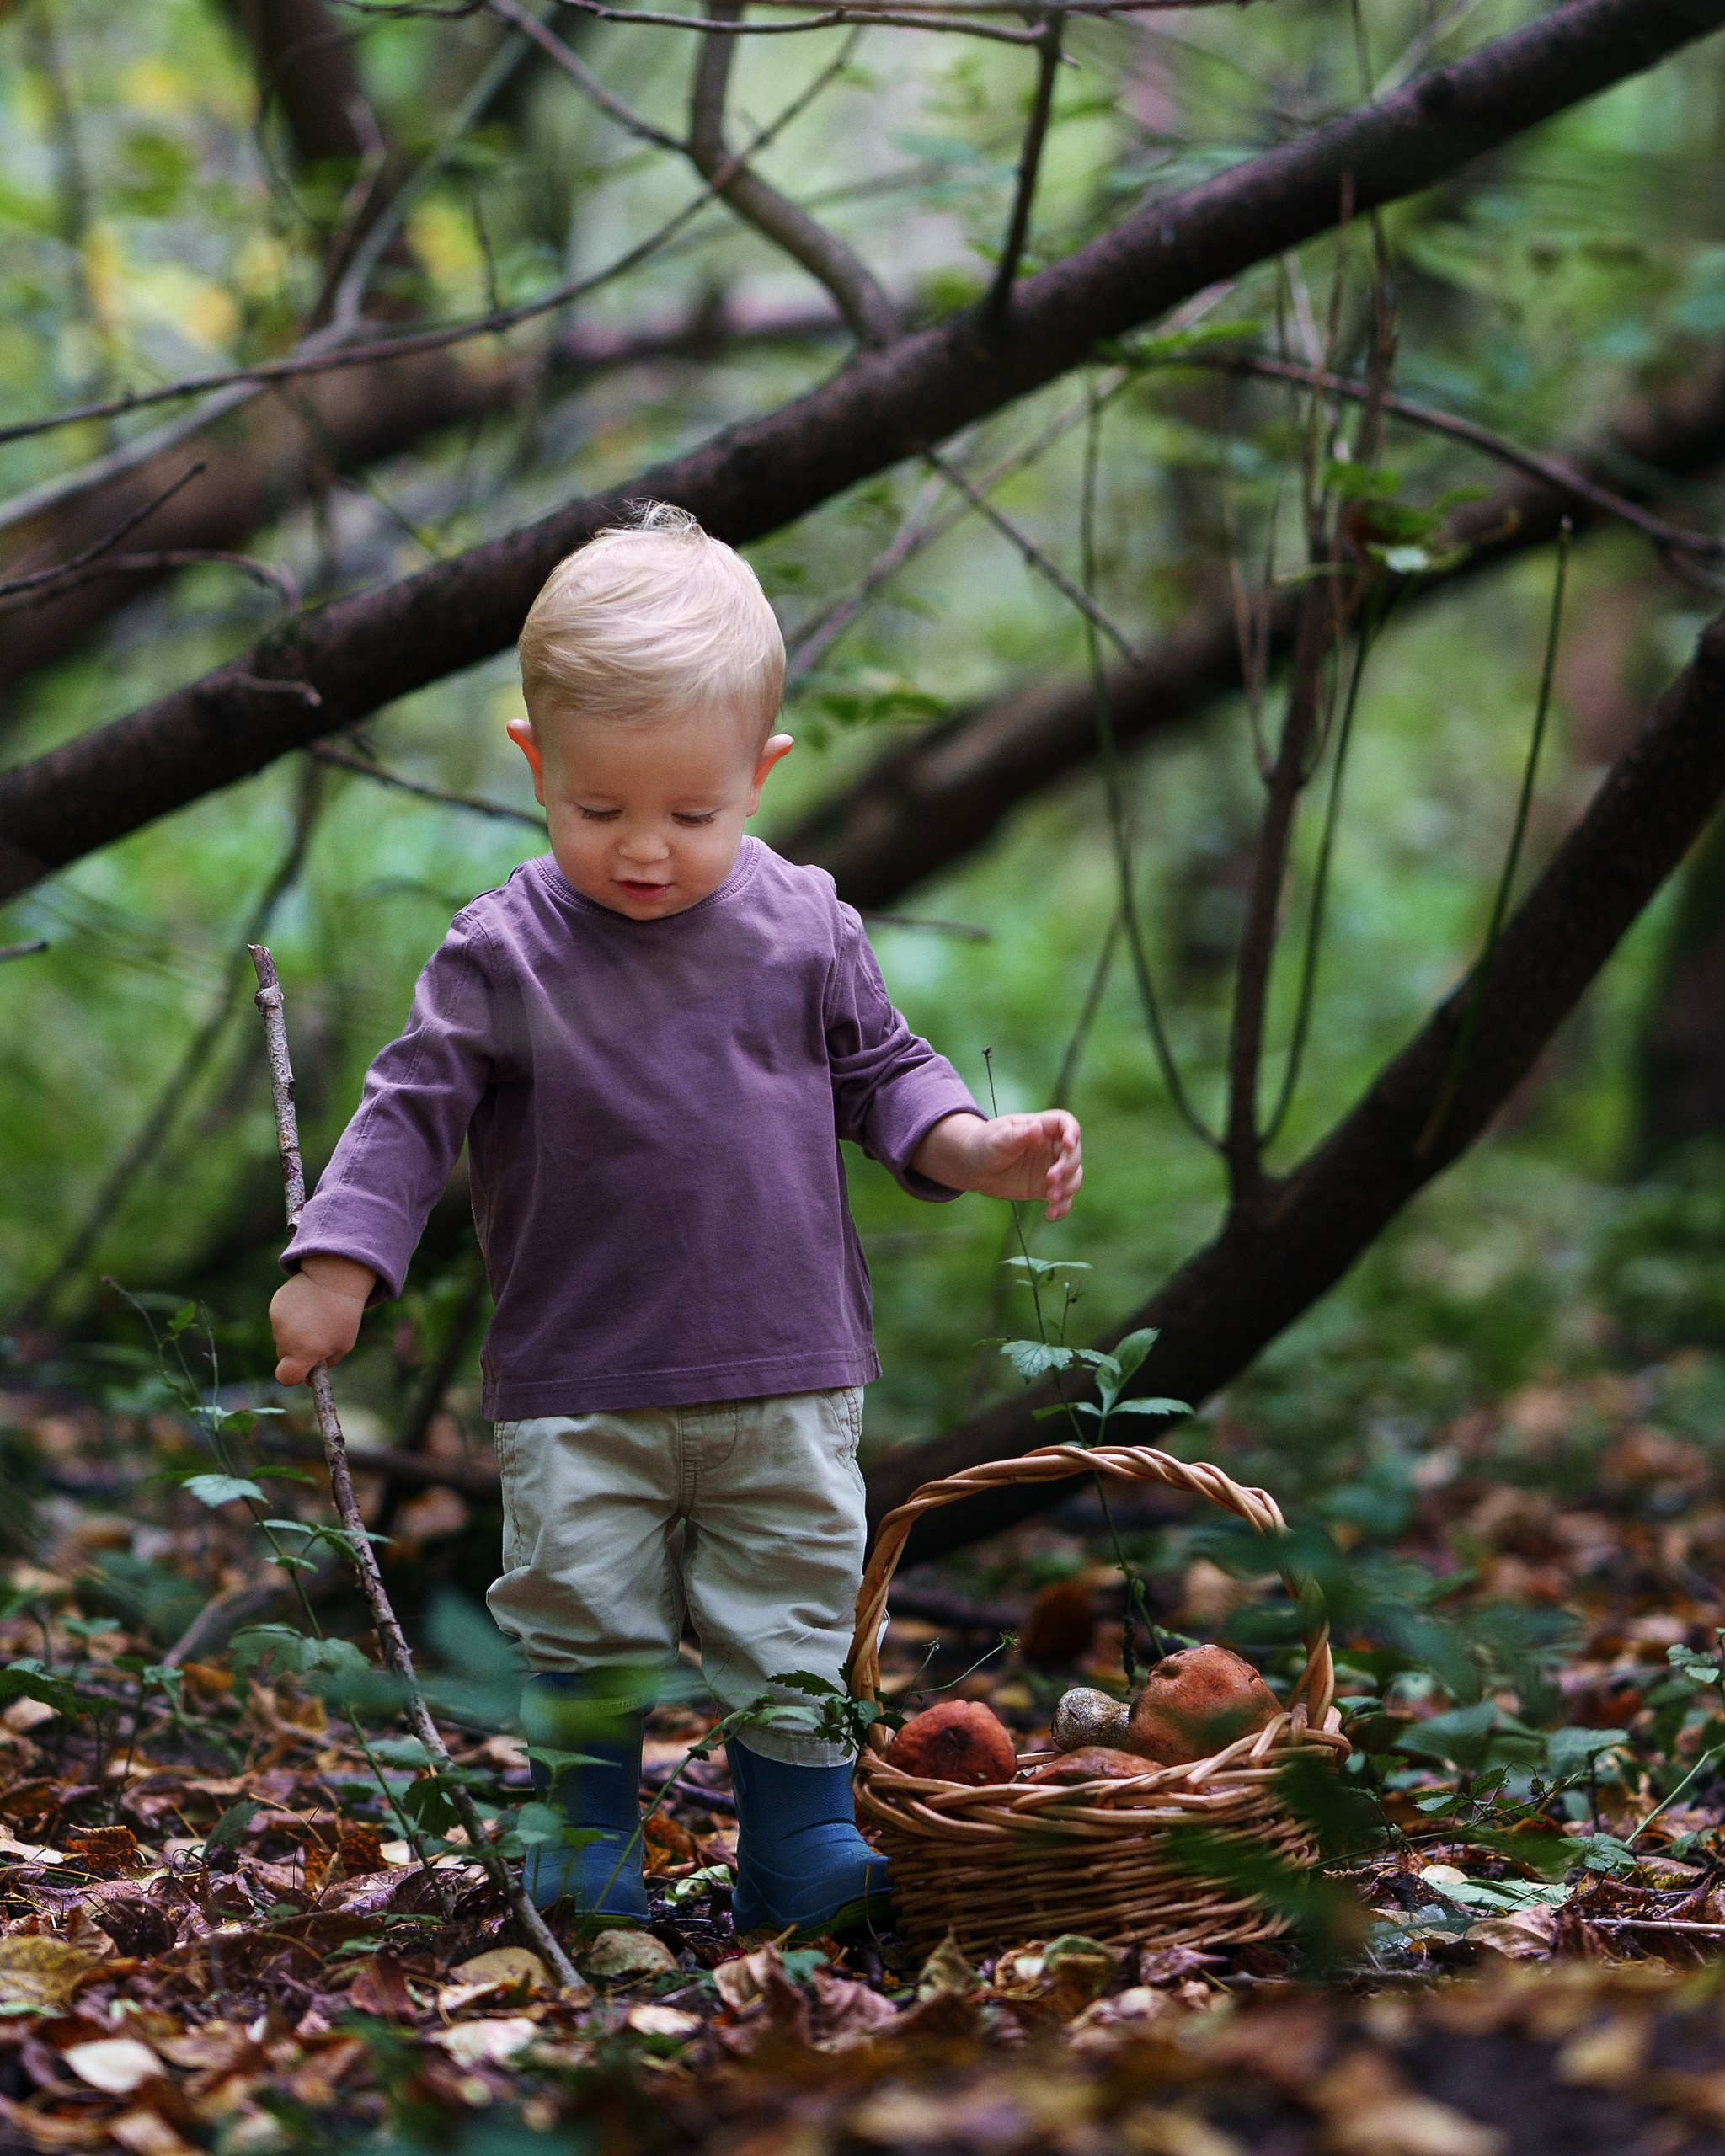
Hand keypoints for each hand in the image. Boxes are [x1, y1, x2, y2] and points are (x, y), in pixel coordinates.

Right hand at [269, 1254, 375, 1385]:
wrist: (335, 1278)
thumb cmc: (344, 1316)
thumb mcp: (343, 1345)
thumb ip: (325, 1365)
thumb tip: (308, 1379)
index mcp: (305, 1352)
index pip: (286, 1377)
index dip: (295, 1376)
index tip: (306, 1369)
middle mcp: (287, 1340)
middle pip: (284, 1357)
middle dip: (297, 1354)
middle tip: (317, 1337)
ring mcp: (278, 1322)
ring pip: (282, 1339)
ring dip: (294, 1334)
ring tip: (314, 1318)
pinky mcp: (274, 1307)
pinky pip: (280, 1322)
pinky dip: (290, 1319)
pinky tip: (306, 1307)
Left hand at [911, 1109, 1082, 1220]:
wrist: (974, 1168)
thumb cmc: (985, 1144)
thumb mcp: (998, 1138)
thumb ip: (1018, 1135)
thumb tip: (1036, 1128)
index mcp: (1041, 1127)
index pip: (1065, 1123)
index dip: (1072, 1132)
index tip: (1068, 1144)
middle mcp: (1051, 1147)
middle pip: (1074, 1154)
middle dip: (1067, 1167)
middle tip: (1050, 1180)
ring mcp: (1051, 1168)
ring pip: (1074, 1177)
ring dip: (1068, 1189)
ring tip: (1050, 1199)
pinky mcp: (1046, 1188)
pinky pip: (1063, 1198)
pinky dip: (1062, 1207)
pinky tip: (1050, 1214)